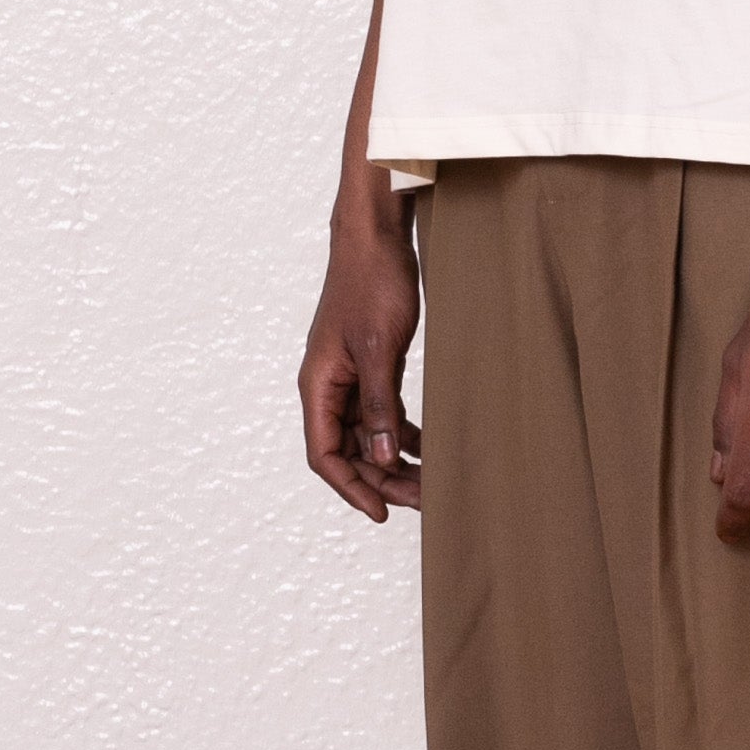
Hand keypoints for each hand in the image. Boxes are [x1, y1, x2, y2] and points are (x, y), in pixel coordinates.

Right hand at [299, 208, 422, 520]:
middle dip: (382, 479)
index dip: (351, 488)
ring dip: (395, 460)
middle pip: (349, 450)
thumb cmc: (371, 284)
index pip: (325, 454)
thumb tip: (384, 458)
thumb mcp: (380, 349)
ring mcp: (349, 377)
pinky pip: (382, 413)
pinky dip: (402, 433)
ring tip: (430, 482)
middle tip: (424, 500)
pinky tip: (427, 448)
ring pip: (369, 435)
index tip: (383, 512)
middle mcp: (328, 386)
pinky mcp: (371, 365)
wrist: (375, 237)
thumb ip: (381, 405)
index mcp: (318, 385)